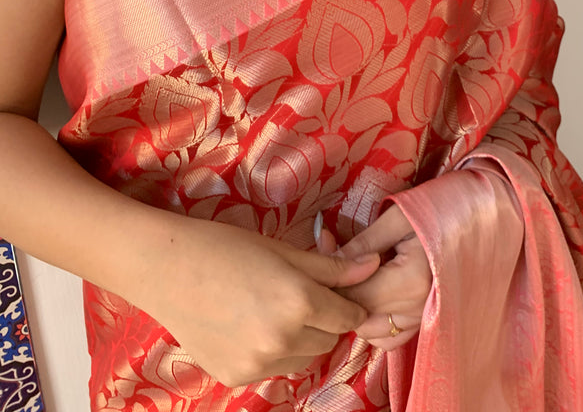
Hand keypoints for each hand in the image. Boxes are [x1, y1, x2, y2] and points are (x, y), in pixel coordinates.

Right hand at [140, 214, 379, 387]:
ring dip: (301, 340)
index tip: (339, 294)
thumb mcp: (283, 250)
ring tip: (272, 310)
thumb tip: (374, 265)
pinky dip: (272, 353)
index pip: (347, 316)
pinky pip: (273, 370)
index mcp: (298, 300)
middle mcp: (282, 339)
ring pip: (304, 358)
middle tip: (299, 295)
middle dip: (324, 321)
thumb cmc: (226, 248)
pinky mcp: (236, 377)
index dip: (347, 304)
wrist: (166, 269)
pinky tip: (249, 326)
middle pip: (328, 340)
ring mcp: (258, 364)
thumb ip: (331, 267)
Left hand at [329, 206, 432, 349]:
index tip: (324, 255)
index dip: (332, 281)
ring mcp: (425, 319)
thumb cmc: (440, 211)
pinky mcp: (428, 322)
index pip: (354, 297)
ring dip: (357, 312)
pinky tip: (372, 297)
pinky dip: (375, 325)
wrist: (478, 220)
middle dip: (340, 295)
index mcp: (412, 281)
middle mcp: (419, 308)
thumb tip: (329, 258)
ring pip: (373, 334)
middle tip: (334, 265)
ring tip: (355, 280)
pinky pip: (392, 339)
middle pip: (360, 317)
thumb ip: (363, 242)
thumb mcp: (398, 218)